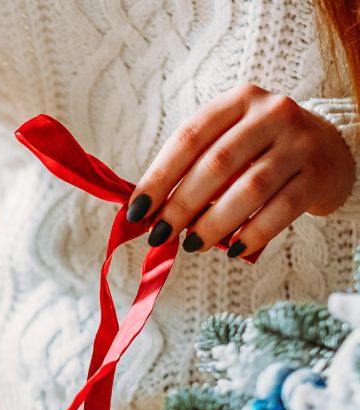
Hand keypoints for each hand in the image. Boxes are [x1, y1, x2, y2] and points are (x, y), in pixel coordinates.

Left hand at [127, 83, 354, 258]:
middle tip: (160, 235)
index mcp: (238, 101)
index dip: (158, 177)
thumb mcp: (228, 144)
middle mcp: (272, 113)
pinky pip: (281, 209)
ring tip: (192, 245)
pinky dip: (253, 233)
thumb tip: (146, 212)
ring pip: (249, 188)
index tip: (136, 211)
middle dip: (181, 205)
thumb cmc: (261, 152)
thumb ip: (191, 169)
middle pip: (216, 164)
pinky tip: (233, 249)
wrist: (331, 150)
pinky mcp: (319, 174)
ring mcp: (300, 142)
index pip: (189, 138)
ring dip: (214, 223)